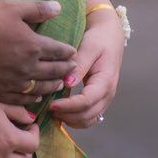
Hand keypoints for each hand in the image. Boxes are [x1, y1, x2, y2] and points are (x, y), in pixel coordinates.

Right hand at [0, 1, 76, 104]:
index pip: (58, 51)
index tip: (73, 53)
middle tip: (72, 70)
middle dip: (65, 70)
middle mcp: (28, 67)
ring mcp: (13, 82)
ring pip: (40, 88)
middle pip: (53, 71)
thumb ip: (36, 8)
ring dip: (52, 86)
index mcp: (33, 45)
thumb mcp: (11, 7)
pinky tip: (36, 97)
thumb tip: (58, 7)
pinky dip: (33, 98)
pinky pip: (22, 99)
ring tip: (59, 85)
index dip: (68, 52)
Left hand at [49, 12, 123, 128]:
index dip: (68, 106)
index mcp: (105, 81)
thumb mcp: (89, 47)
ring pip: (88, 120)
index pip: (87, 101)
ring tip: (53, 110)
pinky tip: (61, 110)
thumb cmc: (99, 40)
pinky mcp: (99, 100)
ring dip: (71, 119)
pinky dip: (75, 118)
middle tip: (47, 108)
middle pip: (88, 115)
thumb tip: (67, 83)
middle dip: (67, 115)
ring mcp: (105, 99)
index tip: (51, 105)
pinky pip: (88, 117)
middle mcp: (107, 94)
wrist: (110, 37)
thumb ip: (79, 65)